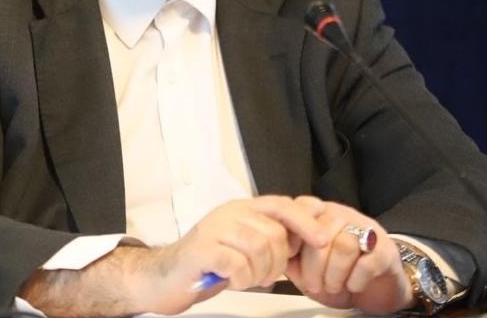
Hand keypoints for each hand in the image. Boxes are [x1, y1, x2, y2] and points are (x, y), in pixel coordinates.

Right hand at [134, 195, 330, 314]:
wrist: (164, 277)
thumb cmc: (208, 264)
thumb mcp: (242, 246)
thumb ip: (270, 237)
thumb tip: (309, 231)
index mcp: (241, 209)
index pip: (281, 205)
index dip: (305, 221)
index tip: (323, 239)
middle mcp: (228, 213)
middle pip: (274, 234)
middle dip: (276, 263)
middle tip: (263, 276)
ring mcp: (214, 229)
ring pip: (259, 248)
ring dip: (259, 273)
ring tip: (245, 279)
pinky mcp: (203, 249)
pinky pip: (238, 265)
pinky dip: (240, 280)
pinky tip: (230, 281)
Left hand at [283, 201, 412, 313]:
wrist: (377, 286)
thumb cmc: (339, 273)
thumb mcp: (308, 266)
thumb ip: (291, 257)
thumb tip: (276, 255)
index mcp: (320, 214)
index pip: (301, 206)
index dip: (292, 231)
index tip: (289, 254)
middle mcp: (343, 215)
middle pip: (321, 231)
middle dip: (313, 266)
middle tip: (314, 284)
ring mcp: (366, 229)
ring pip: (343, 245)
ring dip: (334, 274)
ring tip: (333, 285)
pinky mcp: (386, 249)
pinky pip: (367, 261)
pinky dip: (356, 279)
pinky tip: (353, 285)